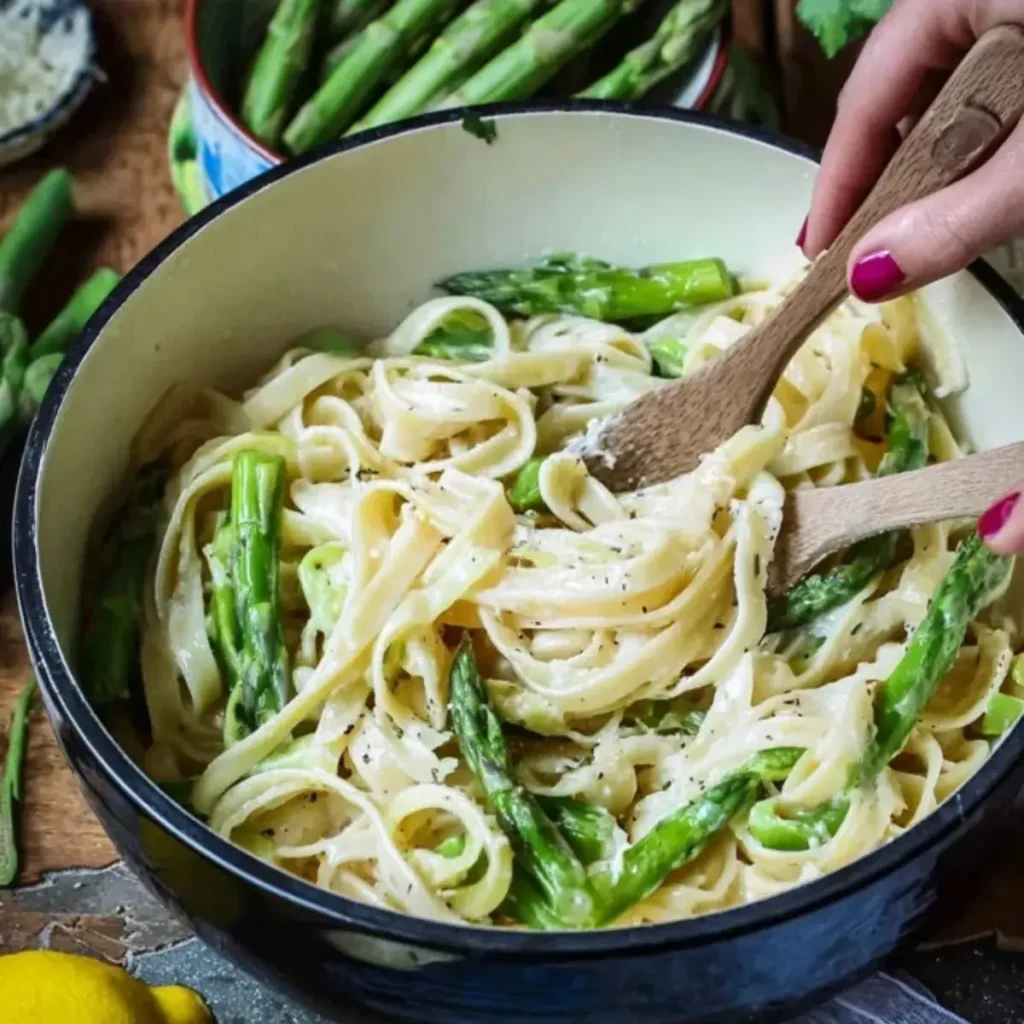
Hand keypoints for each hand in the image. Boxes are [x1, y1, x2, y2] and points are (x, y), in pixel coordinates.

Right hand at [800, 0, 1023, 301]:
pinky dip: (976, 133)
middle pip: (897, 90)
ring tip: (917, 221)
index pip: (865, 97)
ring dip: (928, 158)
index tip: (819, 257)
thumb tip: (866, 278)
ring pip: (943, 85)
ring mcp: (1006, 1)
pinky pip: (988, 76)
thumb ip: (960, 217)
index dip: (837, 184)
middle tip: (859, 248)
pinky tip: (977, 174)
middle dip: (879, 174)